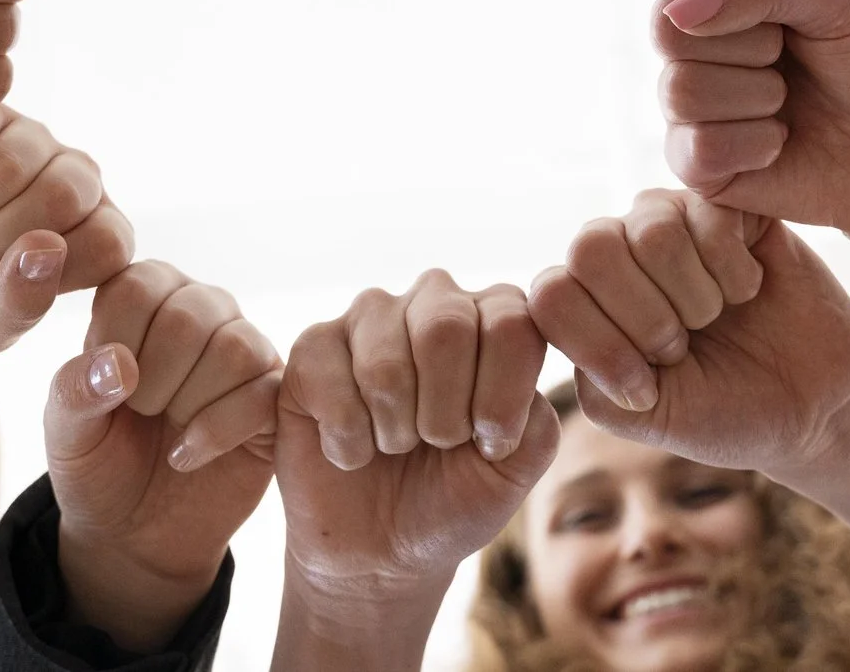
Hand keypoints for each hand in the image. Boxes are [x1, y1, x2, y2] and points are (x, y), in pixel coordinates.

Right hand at [0, 116, 132, 370]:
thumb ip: (20, 304)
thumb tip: (49, 249)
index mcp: (92, 235)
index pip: (109, 241)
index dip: (48, 267)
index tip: (1, 280)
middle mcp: (72, 177)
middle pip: (68, 191)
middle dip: (0, 234)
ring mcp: (26, 138)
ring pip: (15, 159)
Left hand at [49, 263, 281, 652]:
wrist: (135, 531)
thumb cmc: (99, 463)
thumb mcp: (66, 431)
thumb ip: (74, 390)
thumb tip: (118, 365)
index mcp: (146, 295)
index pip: (136, 286)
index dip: (114, 345)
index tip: (104, 386)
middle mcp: (201, 309)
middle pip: (188, 316)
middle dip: (153, 382)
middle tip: (140, 413)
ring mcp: (246, 350)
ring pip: (233, 349)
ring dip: (188, 404)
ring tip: (168, 429)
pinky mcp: (275, 397)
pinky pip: (262, 395)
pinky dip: (215, 432)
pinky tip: (187, 455)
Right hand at [276, 272, 559, 604]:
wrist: (379, 549)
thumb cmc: (452, 499)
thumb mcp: (513, 471)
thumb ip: (536, 425)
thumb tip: (517, 390)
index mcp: (495, 318)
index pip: (512, 324)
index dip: (501, 401)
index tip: (489, 444)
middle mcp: (435, 300)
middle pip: (446, 328)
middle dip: (445, 416)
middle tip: (436, 444)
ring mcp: (369, 317)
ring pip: (385, 363)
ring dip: (394, 432)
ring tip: (394, 446)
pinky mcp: (313, 345)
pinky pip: (328, 380)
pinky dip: (347, 440)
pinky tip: (351, 449)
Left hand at [530, 197, 849, 491]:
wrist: (814, 407)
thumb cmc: (725, 412)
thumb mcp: (647, 416)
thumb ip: (594, 375)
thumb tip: (580, 315)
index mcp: (587, 304)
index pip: (551, 295)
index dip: (598, 343)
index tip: (646, 385)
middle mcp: (619, 254)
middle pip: (590, 247)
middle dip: (644, 316)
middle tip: (683, 345)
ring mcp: (671, 224)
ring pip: (649, 229)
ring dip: (694, 295)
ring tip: (717, 316)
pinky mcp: (727, 207)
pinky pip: (707, 214)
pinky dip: (733, 269)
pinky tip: (749, 289)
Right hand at [651, 0, 849, 240]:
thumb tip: (682, 12)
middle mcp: (688, 37)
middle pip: (666, 26)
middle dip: (750, 41)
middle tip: (791, 51)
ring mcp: (685, 99)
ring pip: (681, 88)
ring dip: (758, 95)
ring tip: (788, 98)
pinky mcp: (693, 161)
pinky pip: (699, 146)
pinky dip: (755, 143)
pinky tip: (780, 140)